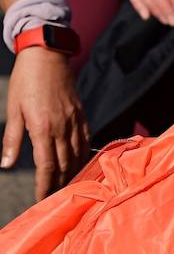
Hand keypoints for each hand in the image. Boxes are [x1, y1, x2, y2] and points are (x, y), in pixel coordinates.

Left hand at [2, 46, 88, 201]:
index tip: (42, 198)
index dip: (45, 184)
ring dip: (73, 172)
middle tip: (54, 197)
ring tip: (67, 185)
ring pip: (78, 153)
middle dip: (59, 183)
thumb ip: (11, 139)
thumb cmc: (26, 81)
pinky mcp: (81, 113)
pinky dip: (83, 154)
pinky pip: (85, 139)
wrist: (47, 56)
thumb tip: (6, 164)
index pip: (47, 165)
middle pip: (64, 163)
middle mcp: (62, 127)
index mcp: (43, 128)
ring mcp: (75, 120)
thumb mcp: (13, 110)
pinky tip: (79, 161)